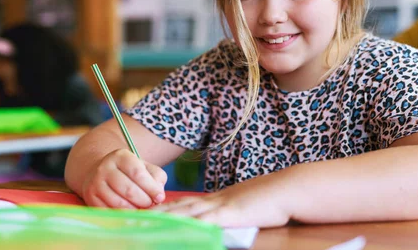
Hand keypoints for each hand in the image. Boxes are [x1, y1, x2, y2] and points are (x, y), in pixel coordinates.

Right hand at [81, 148, 166, 208]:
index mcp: (121, 156)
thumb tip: (159, 195)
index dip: (151, 188)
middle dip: (144, 201)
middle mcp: (105, 167)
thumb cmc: (129, 172)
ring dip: (134, 210)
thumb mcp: (144, 168)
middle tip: (151, 205)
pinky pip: (109, 211)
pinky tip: (129, 212)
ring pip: (119, 203)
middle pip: (129, 190)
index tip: (160, 197)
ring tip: (141, 209)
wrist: (102, 173)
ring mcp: (95, 182)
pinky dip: (122, 215)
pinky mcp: (90, 197)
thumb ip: (156, 177)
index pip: (138, 173)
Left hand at [153, 174, 290, 227]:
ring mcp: (220, 207)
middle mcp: (212, 201)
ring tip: (143, 223)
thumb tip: (219, 221)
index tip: (143, 214)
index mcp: (215, 200)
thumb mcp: (243, 206)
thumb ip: (227, 213)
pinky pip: (204, 221)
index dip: (162, 209)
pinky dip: (188, 225)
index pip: (182, 204)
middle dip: (153, 214)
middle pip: (176, 208)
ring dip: (162, 219)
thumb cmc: (269, 200)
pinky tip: (175, 229)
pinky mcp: (229, 214)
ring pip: (184, 213)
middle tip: (132, 219)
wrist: (286, 189)